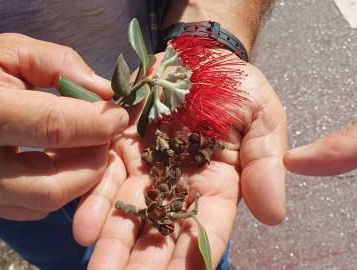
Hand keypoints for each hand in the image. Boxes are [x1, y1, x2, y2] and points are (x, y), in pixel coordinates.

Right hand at [0, 33, 128, 219]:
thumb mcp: (8, 49)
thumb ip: (59, 64)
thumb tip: (107, 92)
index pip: (48, 128)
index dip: (94, 123)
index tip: (121, 114)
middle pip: (52, 185)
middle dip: (94, 161)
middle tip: (106, 134)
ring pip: (48, 203)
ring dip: (83, 176)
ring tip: (88, 144)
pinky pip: (37, 210)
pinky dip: (63, 187)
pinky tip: (65, 160)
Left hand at [73, 61, 287, 268]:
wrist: (197, 57)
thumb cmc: (235, 88)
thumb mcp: (263, 119)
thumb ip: (265, 164)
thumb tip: (274, 216)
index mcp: (219, 186)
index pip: (208, 228)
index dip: (197, 254)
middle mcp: (179, 187)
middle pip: (163, 232)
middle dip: (146, 263)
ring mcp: (147, 171)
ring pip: (130, 214)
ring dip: (114, 244)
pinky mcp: (120, 151)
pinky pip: (105, 179)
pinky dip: (95, 203)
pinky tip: (82, 228)